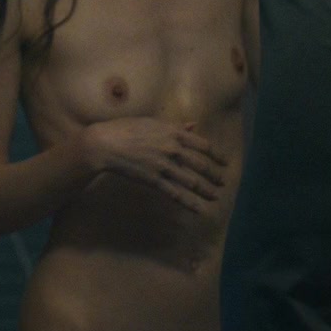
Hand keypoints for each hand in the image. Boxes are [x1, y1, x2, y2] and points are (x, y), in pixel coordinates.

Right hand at [82, 117, 228, 213]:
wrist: (106, 144)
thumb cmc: (126, 129)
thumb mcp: (152, 122)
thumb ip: (175, 126)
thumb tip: (193, 125)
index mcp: (174, 132)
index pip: (203, 145)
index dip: (217, 155)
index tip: (225, 162)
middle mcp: (173, 149)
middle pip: (201, 165)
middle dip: (215, 175)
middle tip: (224, 182)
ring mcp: (164, 165)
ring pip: (191, 181)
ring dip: (206, 190)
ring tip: (216, 196)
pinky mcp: (154, 180)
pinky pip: (175, 194)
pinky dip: (189, 203)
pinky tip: (199, 209)